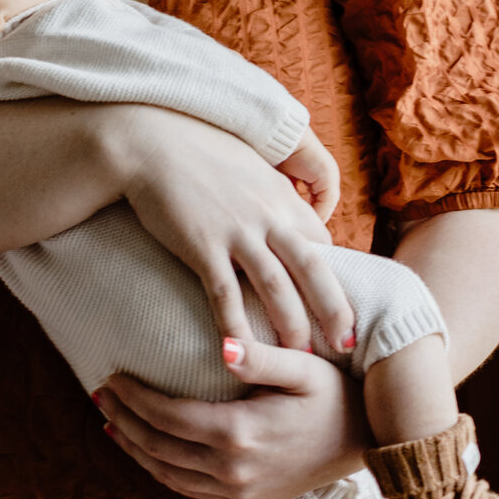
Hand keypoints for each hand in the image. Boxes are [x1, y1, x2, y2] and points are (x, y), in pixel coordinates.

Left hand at [93, 338, 366, 498]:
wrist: (365, 446)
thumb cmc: (334, 395)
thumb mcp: (303, 367)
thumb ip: (261, 357)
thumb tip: (223, 346)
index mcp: (240, 433)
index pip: (169, 416)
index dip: (135, 397)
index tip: (112, 374)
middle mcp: (232, 469)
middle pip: (159, 447)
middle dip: (124, 419)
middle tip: (99, 392)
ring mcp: (237, 491)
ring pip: (167, 474)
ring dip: (134, 447)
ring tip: (109, 420)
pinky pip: (188, 488)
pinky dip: (159, 470)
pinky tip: (145, 449)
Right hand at [114, 107, 353, 350]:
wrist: (152, 140)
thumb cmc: (196, 149)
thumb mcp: (247, 164)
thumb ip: (268, 191)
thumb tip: (281, 211)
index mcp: (280, 195)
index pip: (321, 241)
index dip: (333, 275)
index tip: (338, 303)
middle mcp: (267, 214)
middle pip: (313, 268)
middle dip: (334, 310)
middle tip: (345, 346)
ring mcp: (236, 230)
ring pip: (276, 287)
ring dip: (291, 326)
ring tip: (299, 357)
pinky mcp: (202, 244)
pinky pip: (224, 294)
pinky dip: (235, 326)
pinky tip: (238, 353)